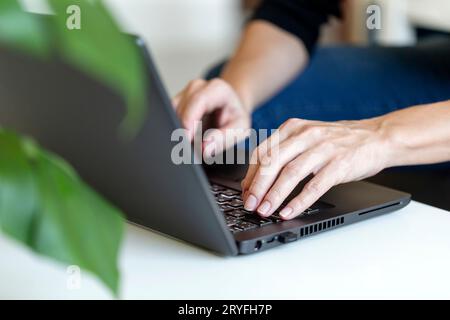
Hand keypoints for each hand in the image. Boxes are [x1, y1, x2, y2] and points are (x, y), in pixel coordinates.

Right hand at [173, 78, 250, 155]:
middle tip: (191, 150)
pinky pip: (168, 116)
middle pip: (182, 108)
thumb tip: (205, 148)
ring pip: (171, 113)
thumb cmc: (234, 118)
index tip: (186, 139)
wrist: (230, 110)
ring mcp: (185, 93)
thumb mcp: (238, 129)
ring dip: (179, 131)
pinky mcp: (176, 102)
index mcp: (217, 89)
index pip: (198, 100)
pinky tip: (186, 138)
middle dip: (184, 130)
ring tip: (192, 144)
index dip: (190, 120)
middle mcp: (198, 87)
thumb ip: (223, 139)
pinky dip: (175, 129)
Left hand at [241, 118, 389, 219]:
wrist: (377, 136)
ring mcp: (323, 148)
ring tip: (265, 211)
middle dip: (257, 186)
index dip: (250, 175)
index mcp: (293, 127)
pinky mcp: (339, 164)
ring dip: (274, 195)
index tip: (244, 192)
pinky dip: (299, 201)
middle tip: (249, 204)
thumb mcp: (307, 137)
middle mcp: (305, 135)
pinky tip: (289, 212)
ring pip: (291, 173)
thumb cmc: (338, 141)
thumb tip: (258, 181)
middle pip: (272, 162)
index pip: (262, 152)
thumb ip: (284, 152)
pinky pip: (315, 186)